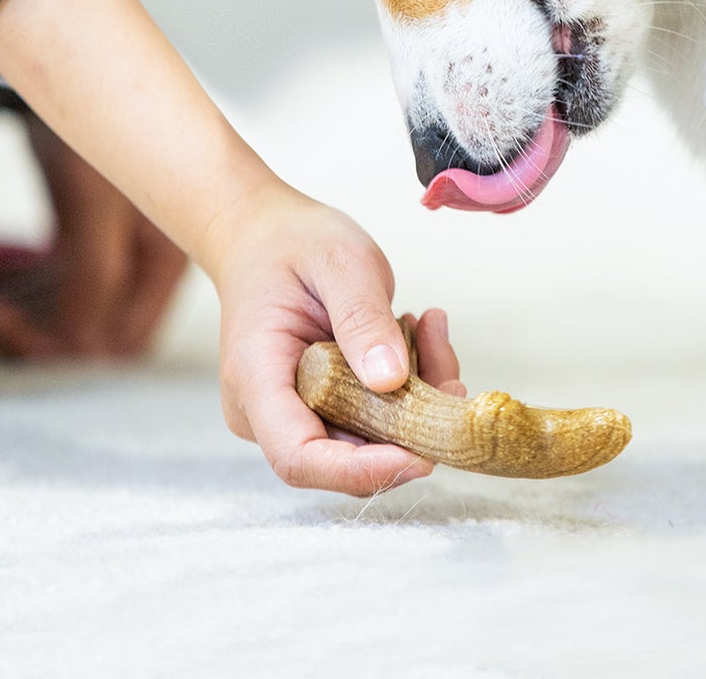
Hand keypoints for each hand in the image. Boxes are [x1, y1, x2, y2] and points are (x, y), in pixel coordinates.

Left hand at [0, 116, 188, 357]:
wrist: (69, 76)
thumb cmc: (94, 127)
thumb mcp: (95, 205)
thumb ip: (93, 277)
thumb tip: (82, 341)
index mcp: (170, 258)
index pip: (129, 338)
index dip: (75, 348)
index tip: (18, 333)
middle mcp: (152, 264)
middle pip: (106, 335)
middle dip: (51, 342)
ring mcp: (123, 256)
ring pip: (83, 320)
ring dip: (37, 327)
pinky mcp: (93, 245)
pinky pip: (68, 297)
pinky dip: (34, 305)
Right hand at [207, 184, 463, 495]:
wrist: (265, 235)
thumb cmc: (293, 243)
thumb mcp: (338, 262)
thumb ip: (363, 318)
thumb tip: (392, 380)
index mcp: (256, 377)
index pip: (299, 457)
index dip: (361, 471)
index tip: (422, 456)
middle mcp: (268, 411)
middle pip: (343, 455)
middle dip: (410, 425)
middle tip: (448, 367)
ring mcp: (295, 411)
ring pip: (370, 437)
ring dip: (417, 396)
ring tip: (429, 328)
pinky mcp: (323, 405)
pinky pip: (375, 414)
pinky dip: (409, 382)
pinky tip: (418, 330)